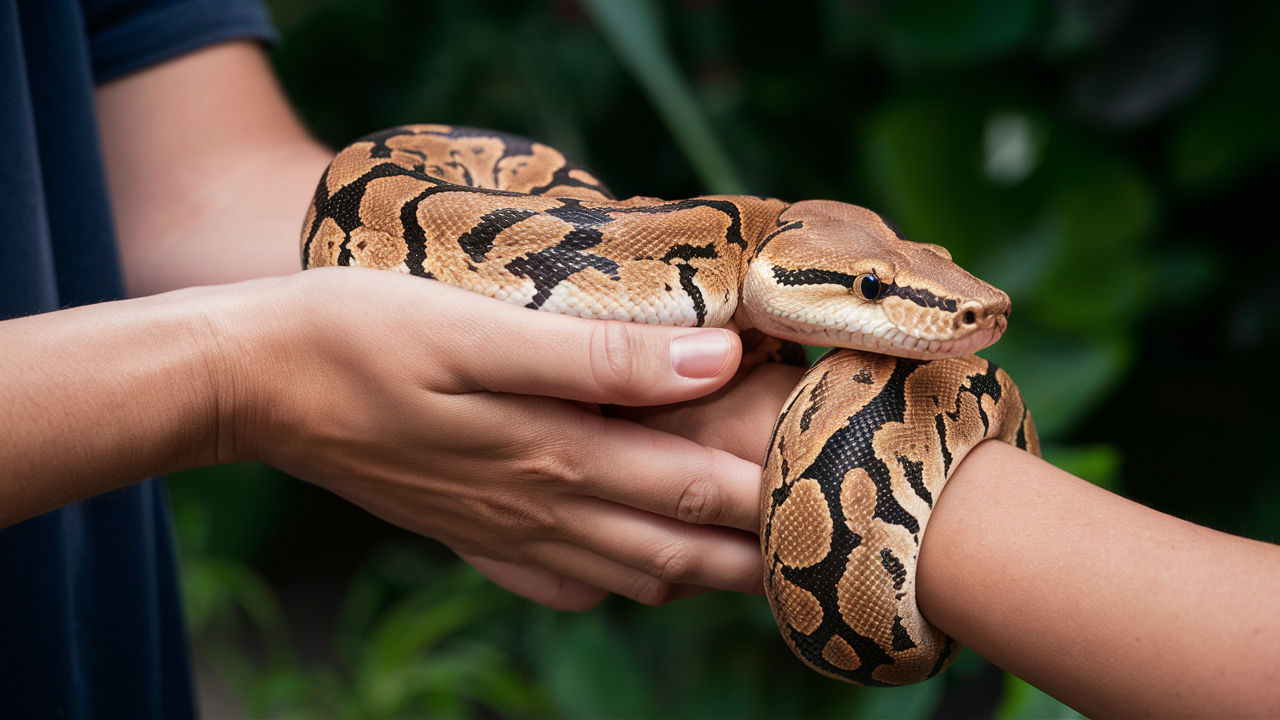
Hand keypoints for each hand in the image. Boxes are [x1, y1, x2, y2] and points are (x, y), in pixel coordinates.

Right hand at [213, 268, 767, 609]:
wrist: (256, 381)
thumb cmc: (363, 332)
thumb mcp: (479, 327)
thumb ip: (599, 357)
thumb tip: (712, 363)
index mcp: (558, 456)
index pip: (701, 490)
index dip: (776, 490)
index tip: (834, 479)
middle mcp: (543, 509)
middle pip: (682, 549)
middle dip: (760, 549)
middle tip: (822, 532)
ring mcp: (505, 530)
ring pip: (632, 572)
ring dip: (700, 567)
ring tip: (758, 551)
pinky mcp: (472, 530)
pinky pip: (565, 580)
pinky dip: (621, 579)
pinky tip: (641, 565)